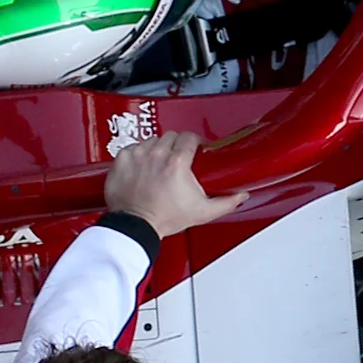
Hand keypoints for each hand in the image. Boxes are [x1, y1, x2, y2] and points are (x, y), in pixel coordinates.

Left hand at [102, 130, 247, 239]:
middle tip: (177, 158)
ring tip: (159, 163)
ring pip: (151, 140)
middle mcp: (156, 155)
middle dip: (176, 145)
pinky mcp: (121, 160)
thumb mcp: (202, 212)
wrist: (136, 226)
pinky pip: (132, 147)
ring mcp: (137, 156)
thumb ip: (226, 202)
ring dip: (157, 148)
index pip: (189, 136)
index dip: (194, 142)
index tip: (194, 148)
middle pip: (171, 136)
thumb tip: (240, 196)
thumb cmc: (164, 218)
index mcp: (177, 162)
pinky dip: (137, 154)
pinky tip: (142, 165)